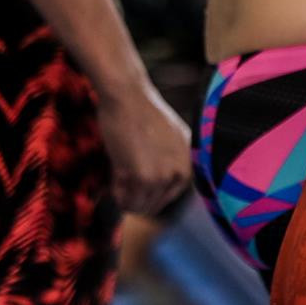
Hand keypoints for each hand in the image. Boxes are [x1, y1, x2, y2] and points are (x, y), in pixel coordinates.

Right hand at [97, 77, 192, 216]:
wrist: (128, 97)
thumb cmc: (143, 114)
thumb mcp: (172, 139)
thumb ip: (173, 163)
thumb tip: (162, 190)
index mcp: (190, 164)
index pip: (168, 199)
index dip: (147, 193)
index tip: (136, 179)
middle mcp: (180, 172)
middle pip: (152, 207)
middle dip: (134, 196)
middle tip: (124, 174)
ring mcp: (162, 176)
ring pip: (137, 207)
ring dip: (124, 196)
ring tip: (120, 170)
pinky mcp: (141, 177)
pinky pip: (124, 201)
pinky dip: (115, 192)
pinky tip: (115, 170)